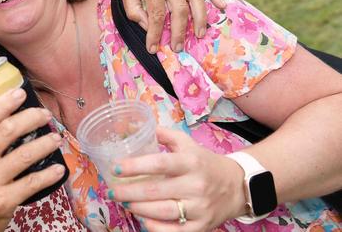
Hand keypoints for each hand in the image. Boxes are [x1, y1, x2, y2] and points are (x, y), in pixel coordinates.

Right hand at [0, 88, 65, 230]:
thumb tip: (12, 113)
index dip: (3, 104)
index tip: (20, 93)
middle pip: (7, 131)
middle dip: (31, 118)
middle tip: (45, 115)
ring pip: (24, 155)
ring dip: (45, 143)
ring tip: (56, 138)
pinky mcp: (2, 201)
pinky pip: (32, 182)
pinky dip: (49, 174)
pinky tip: (58, 168)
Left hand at [89, 0, 225, 52]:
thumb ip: (134, 10)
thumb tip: (148, 27)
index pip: (157, 15)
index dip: (156, 34)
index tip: (153, 48)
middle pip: (179, 10)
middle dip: (180, 32)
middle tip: (178, 48)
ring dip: (200, 18)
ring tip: (200, 34)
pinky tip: (221, 6)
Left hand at [106, 127, 246, 231]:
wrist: (237, 186)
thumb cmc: (205, 163)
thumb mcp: (188, 144)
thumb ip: (163, 135)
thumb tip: (135, 127)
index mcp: (190, 162)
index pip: (159, 163)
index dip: (135, 166)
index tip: (116, 168)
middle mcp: (196, 185)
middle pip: (155, 191)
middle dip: (128, 192)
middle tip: (111, 191)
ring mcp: (199, 207)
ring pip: (162, 212)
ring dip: (138, 208)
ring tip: (124, 202)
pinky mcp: (202, 225)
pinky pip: (176, 231)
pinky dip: (156, 228)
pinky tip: (143, 220)